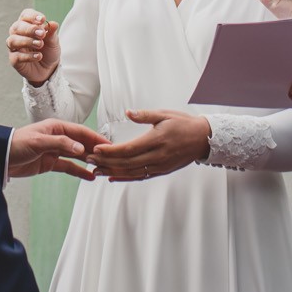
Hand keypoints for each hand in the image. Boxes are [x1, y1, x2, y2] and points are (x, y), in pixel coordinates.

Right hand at [7, 8, 59, 84]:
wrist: (49, 68)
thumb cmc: (48, 50)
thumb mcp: (53, 41)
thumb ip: (52, 33)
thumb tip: (53, 24)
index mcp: (27, 24)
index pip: (25, 15)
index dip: (32, 16)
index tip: (43, 20)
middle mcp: (18, 34)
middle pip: (16, 27)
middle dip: (29, 29)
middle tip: (41, 34)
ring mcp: (14, 47)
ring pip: (12, 40)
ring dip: (27, 41)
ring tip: (40, 44)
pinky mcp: (14, 60)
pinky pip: (16, 56)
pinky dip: (28, 56)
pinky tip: (39, 56)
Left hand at [7, 120, 106, 180]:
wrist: (3, 157)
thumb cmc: (17, 143)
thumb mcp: (39, 142)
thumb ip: (60, 144)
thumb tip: (80, 148)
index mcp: (56, 127)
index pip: (81, 132)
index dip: (95, 138)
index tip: (108, 144)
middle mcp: (58, 138)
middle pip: (82, 143)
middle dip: (95, 150)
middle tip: (110, 157)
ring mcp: (56, 151)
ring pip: (77, 155)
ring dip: (89, 160)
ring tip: (102, 167)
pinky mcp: (51, 163)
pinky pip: (69, 167)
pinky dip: (79, 172)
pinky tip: (89, 176)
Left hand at [86, 109, 210, 181]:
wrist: (203, 139)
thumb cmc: (183, 123)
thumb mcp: (165, 114)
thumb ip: (145, 115)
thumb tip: (128, 112)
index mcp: (157, 140)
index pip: (129, 149)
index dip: (110, 151)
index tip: (95, 149)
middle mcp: (158, 155)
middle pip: (127, 163)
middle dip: (106, 162)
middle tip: (88, 160)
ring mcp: (160, 165)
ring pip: (132, 172)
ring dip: (112, 172)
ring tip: (96, 170)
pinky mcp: (162, 171)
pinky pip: (140, 176)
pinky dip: (125, 178)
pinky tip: (112, 177)